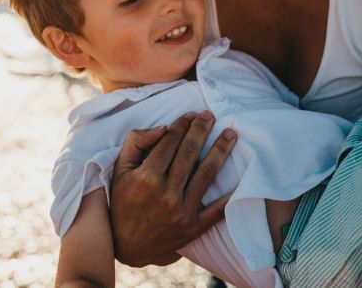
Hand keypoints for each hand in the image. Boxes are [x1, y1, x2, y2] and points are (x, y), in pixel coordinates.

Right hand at [109, 111, 236, 266]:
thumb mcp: (120, 170)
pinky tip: (241, 176)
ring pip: (206, 174)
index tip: (190, 114)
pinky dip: (231, 194)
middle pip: (189, 154)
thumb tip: (163, 127)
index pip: (169, 143)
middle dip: (201, 130)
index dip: (181, 125)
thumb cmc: (122, 202)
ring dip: (220, 150)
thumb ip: (136, 143)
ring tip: (231, 134)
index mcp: (146, 178)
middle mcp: (166, 194)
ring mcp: (182, 212)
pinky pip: (217, 209)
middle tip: (210, 115)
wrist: (126, 246)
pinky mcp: (194, 228)